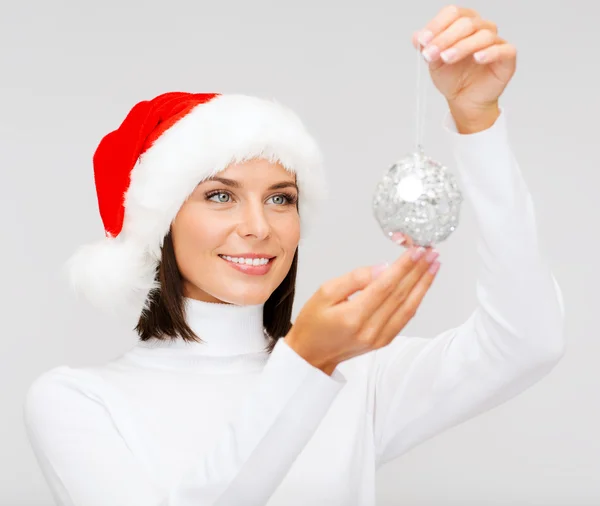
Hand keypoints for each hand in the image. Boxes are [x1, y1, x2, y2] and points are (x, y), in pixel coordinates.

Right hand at [285, 246, 440, 374]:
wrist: (311, 354)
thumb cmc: (313, 322)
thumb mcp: (324, 292)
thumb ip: (354, 279)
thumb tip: (382, 268)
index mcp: (353, 315)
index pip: (385, 286)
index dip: (403, 267)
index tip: (416, 251)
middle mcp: (370, 329)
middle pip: (401, 295)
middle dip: (419, 271)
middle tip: (431, 252)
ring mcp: (379, 337)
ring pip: (409, 307)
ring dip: (423, 284)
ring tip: (434, 265)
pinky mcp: (384, 341)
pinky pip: (405, 318)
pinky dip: (417, 299)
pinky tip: (422, 285)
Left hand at [412, 5, 516, 131]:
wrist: (464, 99)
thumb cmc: (453, 77)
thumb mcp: (434, 62)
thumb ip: (427, 48)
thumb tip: (416, 36)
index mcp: (463, 23)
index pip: (452, 13)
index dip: (437, 25)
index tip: (423, 41)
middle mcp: (481, 28)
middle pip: (466, 23)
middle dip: (445, 38)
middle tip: (431, 54)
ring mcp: (496, 41)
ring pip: (483, 35)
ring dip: (462, 47)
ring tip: (447, 58)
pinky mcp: (507, 56)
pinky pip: (502, 49)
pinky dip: (489, 52)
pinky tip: (477, 58)